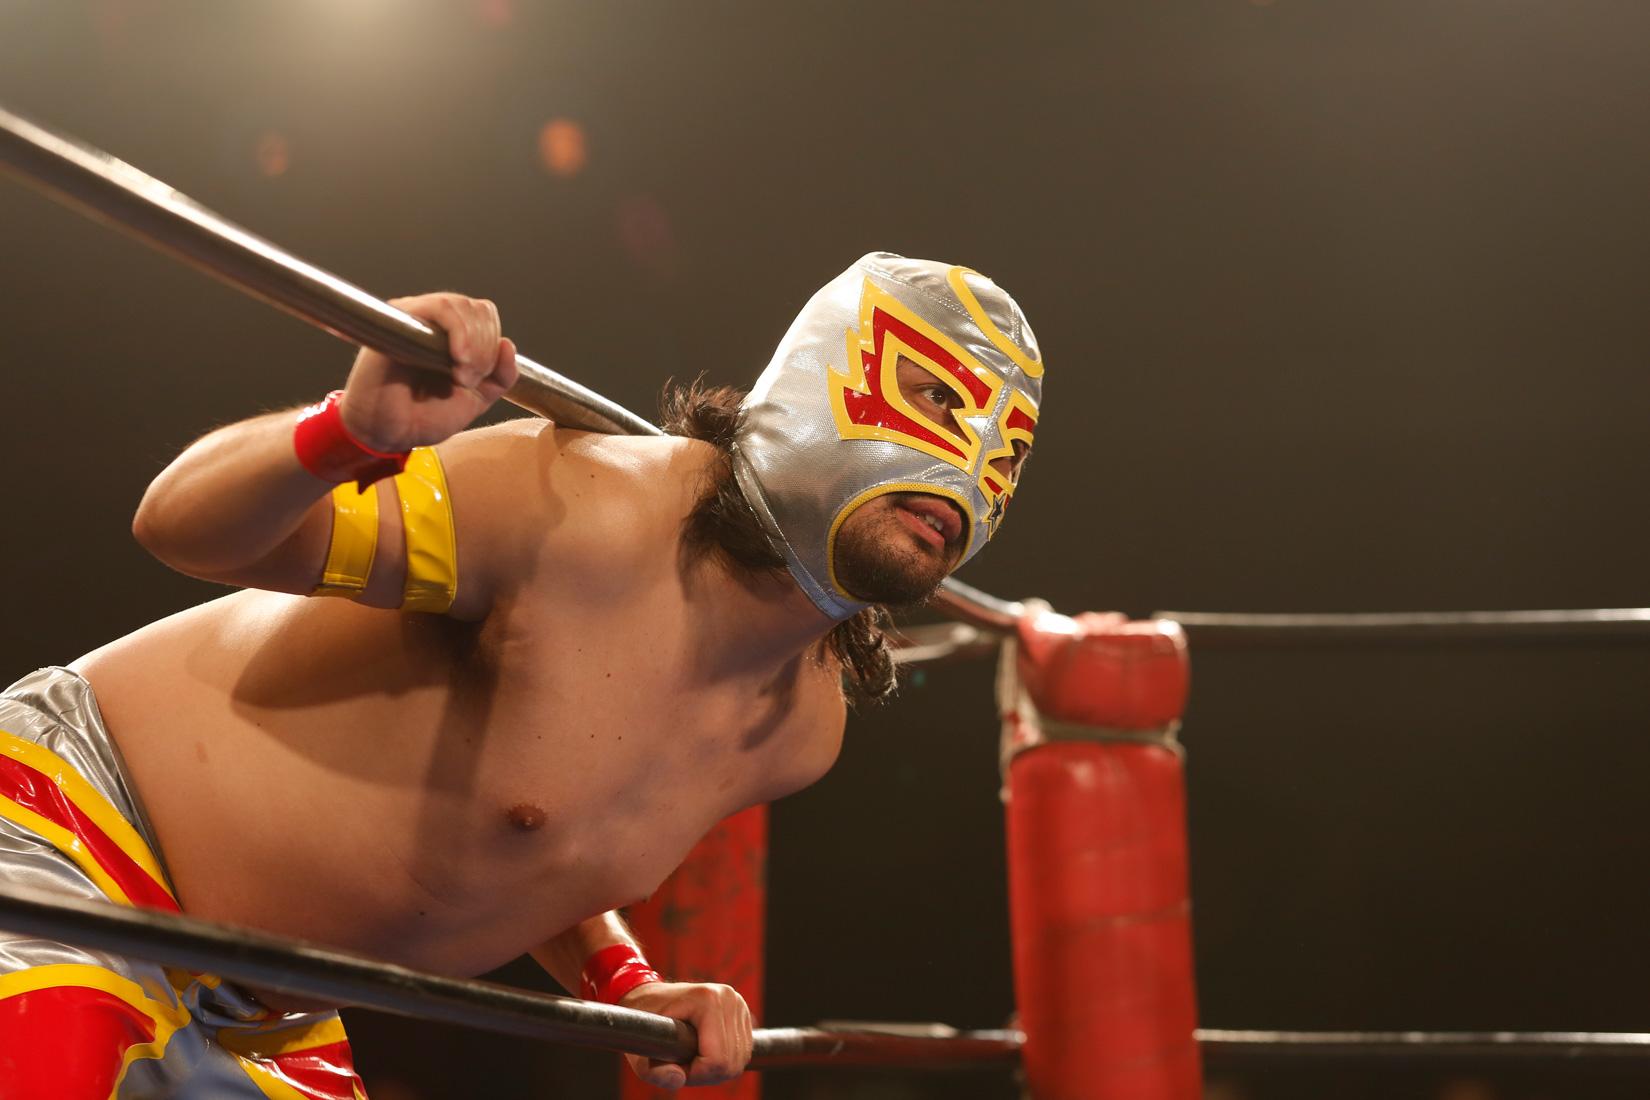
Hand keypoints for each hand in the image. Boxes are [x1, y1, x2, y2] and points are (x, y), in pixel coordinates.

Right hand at [338, 292, 518, 452]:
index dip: (492, 344)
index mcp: (451, 335)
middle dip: (484, 348)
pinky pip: (437, 308)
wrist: (392, 434)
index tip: (479, 379)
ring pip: (458, 305)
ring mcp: (413, 318)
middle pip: (476, 308)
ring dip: (472, 342)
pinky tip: (455, 360)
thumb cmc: (426, 416)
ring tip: (460, 375)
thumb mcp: (477, 399)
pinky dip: (458, 332)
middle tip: (468, 380)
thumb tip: (508, 344)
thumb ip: (500, 376)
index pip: (484, 315)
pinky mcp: (397, 321)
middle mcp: (431, 322)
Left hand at [618, 981, 753, 1089]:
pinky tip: (705, 1053)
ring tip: (691, 1059)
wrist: (651, 998)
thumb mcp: (641, 1050)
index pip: (717, 1059)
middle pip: (730, 1063)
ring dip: (715, 1070)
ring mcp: (738, 1003)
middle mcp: (729, 998)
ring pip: (739, 1060)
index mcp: (707, 1000)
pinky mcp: (742, 1012)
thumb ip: (656, 1072)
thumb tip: (678, 1080)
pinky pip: (743, 1053)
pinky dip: (725, 1062)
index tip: (675, 1066)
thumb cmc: (644, 1022)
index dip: (695, 1075)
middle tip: (682, 1065)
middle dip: (705, 1074)